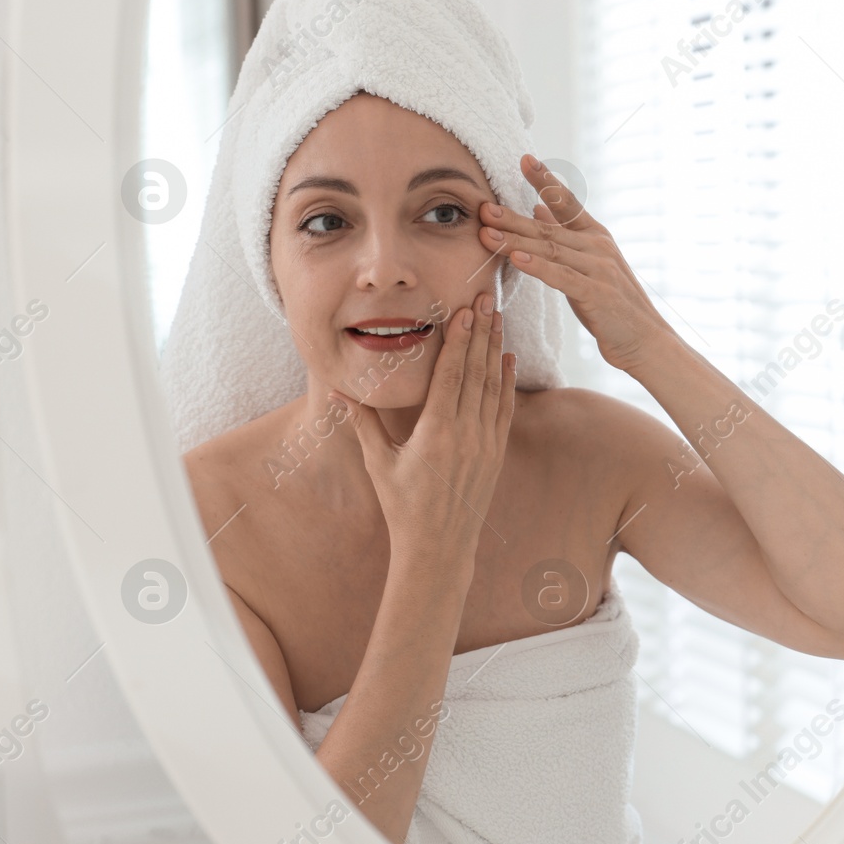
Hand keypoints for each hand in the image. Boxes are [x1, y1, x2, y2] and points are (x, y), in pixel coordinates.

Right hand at [329, 293, 515, 582]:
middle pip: (476, 372)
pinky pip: (504, 409)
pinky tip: (507, 359)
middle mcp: (466, 435)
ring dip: (496, 349)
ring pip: (493, 387)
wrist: (439, 547)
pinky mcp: (496, 454)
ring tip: (498, 317)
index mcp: (436, 434)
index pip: (451, 375)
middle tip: (487, 297)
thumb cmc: (402, 506)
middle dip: (481, 332)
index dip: (459, 340)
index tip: (465, 310)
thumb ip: (363, 423)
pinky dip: (506, 382)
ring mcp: (485, 444)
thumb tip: (337, 390)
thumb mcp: (378, 463)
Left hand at [479, 153, 675, 372]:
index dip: (546, 180)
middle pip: (548, 228)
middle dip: (513, 217)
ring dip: (516, 241)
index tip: (525, 159)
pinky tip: (516, 259)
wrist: (646, 340)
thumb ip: (566, 235)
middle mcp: (598, 246)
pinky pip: (561, 277)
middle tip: (483, 207)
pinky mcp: (597, 293)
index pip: (567, 202)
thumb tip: (539, 206)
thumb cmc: (613, 304)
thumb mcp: (589, 263)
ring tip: (487, 233)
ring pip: (550, 250)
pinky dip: (538, 267)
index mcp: (596, 235)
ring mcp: (599, 268)